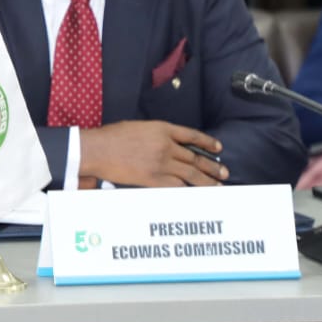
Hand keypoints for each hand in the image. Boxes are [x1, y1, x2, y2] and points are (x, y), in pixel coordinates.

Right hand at [79, 121, 229, 186]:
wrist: (97, 149)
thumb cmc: (111, 137)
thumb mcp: (138, 128)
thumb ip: (155, 135)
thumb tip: (166, 146)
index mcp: (162, 129)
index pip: (192, 135)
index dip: (207, 143)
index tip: (217, 148)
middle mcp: (166, 146)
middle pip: (195, 157)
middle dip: (211, 166)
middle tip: (224, 173)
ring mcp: (161, 162)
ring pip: (191, 172)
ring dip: (207, 180)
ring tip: (218, 186)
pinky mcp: (153, 178)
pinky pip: (177, 185)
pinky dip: (188, 190)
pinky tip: (196, 193)